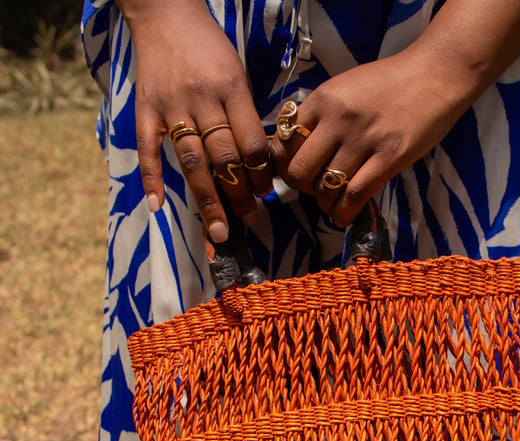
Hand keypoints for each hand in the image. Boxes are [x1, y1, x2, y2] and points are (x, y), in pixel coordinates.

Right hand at [121, 0, 271, 240]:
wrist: (164, 14)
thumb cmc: (209, 50)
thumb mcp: (237, 74)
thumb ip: (244, 115)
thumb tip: (259, 164)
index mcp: (231, 88)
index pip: (251, 142)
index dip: (260, 173)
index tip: (264, 192)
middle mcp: (202, 99)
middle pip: (225, 157)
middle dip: (239, 194)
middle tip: (248, 220)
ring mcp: (171, 106)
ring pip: (192, 160)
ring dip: (207, 199)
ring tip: (218, 229)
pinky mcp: (145, 110)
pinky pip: (148, 149)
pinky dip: (152, 179)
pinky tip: (157, 206)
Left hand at [268, 49, 473, 225]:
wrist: (434, 74)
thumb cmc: (390, 82)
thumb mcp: (346, 87)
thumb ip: (322, 115)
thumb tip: (299, 148)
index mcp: (323, 99)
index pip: (285, 142)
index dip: (285, 164)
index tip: (296, 171)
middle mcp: (339, 119)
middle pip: (300, 171)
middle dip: (303, 188)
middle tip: (315, 188)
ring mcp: (364, 140)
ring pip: (326, 188)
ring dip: (326, 204)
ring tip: (333, 203)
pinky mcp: (389, 158)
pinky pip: (355, 195)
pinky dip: (344, 212)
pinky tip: (344, 215)